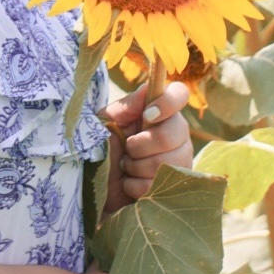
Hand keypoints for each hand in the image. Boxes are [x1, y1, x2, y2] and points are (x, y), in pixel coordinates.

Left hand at [100, 79, 193, 210]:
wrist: (94, 182)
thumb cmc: (102, 145)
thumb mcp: (108, 121)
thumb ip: (128, 106)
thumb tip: (148, 88)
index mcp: (160, 112)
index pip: (179, 94)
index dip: (167, 104)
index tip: (147, 116)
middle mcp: (176, 134)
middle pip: (173, 134)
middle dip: (140, 145)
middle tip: (127, 148)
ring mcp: (179, 161)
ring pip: (166, 164)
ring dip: (135, 167)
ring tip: (126, 165)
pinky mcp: (173, 186)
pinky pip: (158, 185)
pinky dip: (135, 185)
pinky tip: (129, 182)